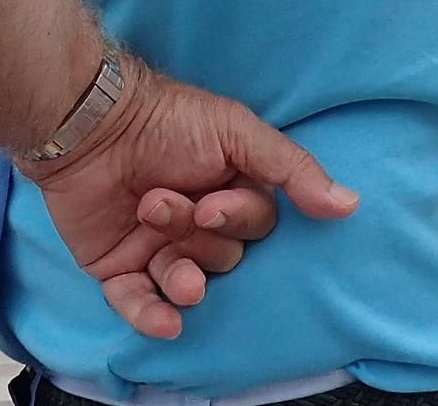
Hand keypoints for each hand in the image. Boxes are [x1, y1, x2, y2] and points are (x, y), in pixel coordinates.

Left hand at [19, 58, 356, 338]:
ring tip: (157, 242)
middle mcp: (196, 225)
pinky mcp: (118, 268)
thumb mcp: (236, 131)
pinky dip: (151, 316)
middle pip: (224, 257)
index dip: (236, 221)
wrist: (88, 122)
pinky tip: (164, 319)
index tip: (210, 204)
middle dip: (198, 236)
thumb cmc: (165, 118)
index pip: (254, 227)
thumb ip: (290, 169)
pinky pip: (139, 305)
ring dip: (181, 275)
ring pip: (188, 285)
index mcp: (228, 193)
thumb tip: (349, 204)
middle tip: (164, 203)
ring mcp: (157, 249)